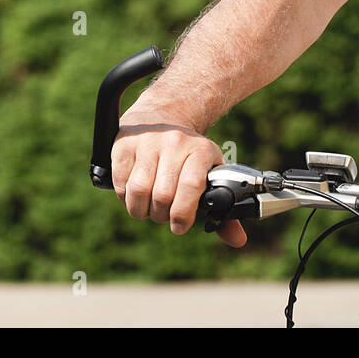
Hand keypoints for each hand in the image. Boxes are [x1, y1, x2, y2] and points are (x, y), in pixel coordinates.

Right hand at [111, 98, 246, 247]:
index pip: (192, 185)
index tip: (179, 226)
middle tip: (163, 215)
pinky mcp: (124, 145)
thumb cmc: (189, 157)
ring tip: (148, 209)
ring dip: (141, 210)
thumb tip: (238, 240)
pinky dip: (125, 198)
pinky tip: (133, 195)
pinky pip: (120, 183)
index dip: (183, 213)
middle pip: (163, 194)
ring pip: (139, 190)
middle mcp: (175, 142)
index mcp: (201, 150)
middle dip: (161, 215)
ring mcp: (148, 142)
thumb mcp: (209, 174)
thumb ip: (224, 210)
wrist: (163, 116)